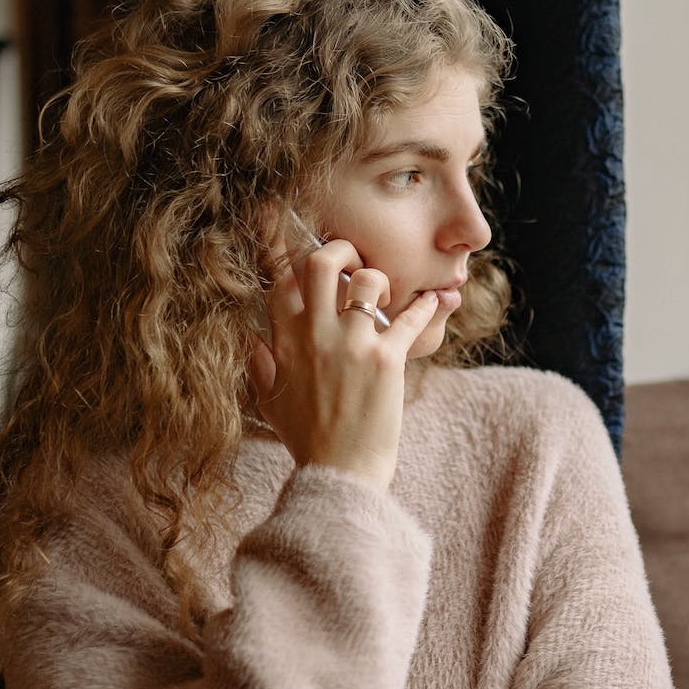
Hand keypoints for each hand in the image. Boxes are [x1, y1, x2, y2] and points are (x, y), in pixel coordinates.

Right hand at [247, 231, 439, 486]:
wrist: (340, 476)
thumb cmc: (308, 441)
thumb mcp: (270, 403)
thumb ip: (261, 365)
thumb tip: (251, 338)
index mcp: (284, 342)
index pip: (277, 278)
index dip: (276, 240)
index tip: (276, 212)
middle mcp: (315, 335)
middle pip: (321, 262)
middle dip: (340, 248)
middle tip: (354, 259)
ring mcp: (351, 345)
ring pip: (367, 279)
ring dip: (381, 279)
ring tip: (387, 297)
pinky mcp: (387, 360)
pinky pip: (411, 317)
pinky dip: (427, 306)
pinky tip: (436, 302)